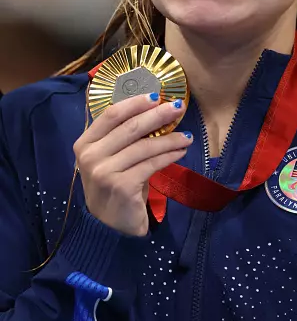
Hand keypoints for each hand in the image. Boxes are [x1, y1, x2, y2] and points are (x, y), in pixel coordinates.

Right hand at [73, 94, 191, 235]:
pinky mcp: (121, 187)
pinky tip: (181, 151)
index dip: (135, 102)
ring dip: (169, 138)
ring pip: (144, 146)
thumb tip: (157, 109)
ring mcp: (104, 172)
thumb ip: (124, 135)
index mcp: (85, 143)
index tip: (156, 95)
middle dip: (158, 115)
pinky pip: (151, 164)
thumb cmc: (114, 184)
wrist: (109, 225)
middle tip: (178, 107)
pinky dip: (169, 155)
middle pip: (130, 127)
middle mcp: (90, 156)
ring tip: (187, 136)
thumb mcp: (112, 157)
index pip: (111, 114)